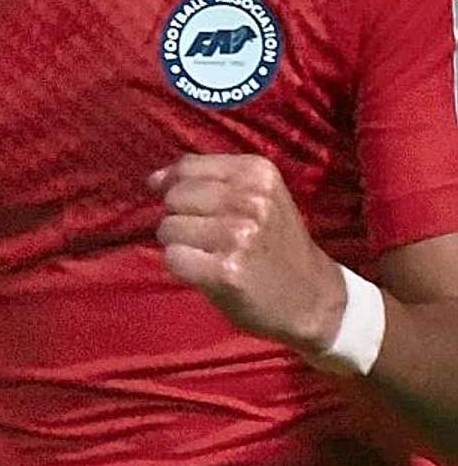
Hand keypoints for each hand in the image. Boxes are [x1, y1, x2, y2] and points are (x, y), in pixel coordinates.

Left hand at [150, 153, 343, 352]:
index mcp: (258, 172)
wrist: (313, 299)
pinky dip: (182, 268)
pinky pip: (172, 258)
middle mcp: (250, 199)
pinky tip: (208, 273)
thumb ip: (207, 181)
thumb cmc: (275, 245)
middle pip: (173, 198)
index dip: (176, 187)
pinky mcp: (226, 270)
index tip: (194, 208)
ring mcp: (239, 235)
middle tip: (210, 238)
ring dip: (180, 245)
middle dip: (181, 219)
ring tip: (212, 255)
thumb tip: (152, 179)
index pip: (187, 167)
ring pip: (168, 228)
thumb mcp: (256, 198)